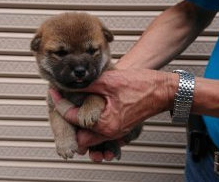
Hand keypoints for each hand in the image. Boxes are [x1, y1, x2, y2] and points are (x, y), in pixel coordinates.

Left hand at [49, 69, 176, 160]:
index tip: (53, 92)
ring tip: (71, 107)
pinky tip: (87, 109)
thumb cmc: (143, 86)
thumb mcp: (110, 81)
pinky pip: (100, 132)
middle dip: (67, 122)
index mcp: (105, 124)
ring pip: (89, 136)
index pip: (73, 119)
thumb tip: (71, 84)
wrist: (165, 90)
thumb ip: (88, 85)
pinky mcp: (120, 127)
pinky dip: (90, 124)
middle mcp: (110, 132)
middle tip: (61, 104)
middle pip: (79, 136)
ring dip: (79, 124)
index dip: (60, 104)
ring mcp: (116, 131)